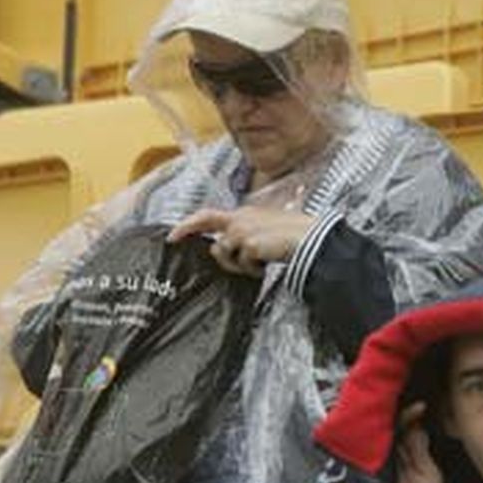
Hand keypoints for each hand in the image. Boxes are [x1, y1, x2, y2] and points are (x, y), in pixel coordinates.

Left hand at [167, 206, 316, 276]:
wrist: (309, 239)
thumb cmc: (295, 235)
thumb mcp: (268, 230)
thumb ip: (248, 236)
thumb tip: (231, 249)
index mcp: (244, 213)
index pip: (209, 216)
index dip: (189, 224)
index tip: (172, 235)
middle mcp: (240, 218)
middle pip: (209, 227)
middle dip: (199, 238)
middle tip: (190, 246)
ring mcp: (242, 230)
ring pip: (224, 252)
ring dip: (238, 264)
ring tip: (258, 265)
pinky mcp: (248, 244)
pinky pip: (242, 264)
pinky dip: (252, 270)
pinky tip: (265, 267)